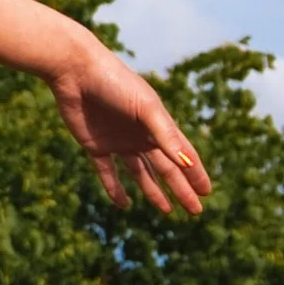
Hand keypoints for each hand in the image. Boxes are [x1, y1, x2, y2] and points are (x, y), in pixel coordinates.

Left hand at [49, 43, 210, 216]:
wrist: (76, 72)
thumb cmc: (115, 83)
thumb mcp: (145, 109)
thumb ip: (165, 136)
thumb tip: (186, 164)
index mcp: (158, 125)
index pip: (183, 155)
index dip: (195, 174)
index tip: (207, 193)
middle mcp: (141, 136)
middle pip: (165, 169)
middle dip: (180, 190)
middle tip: (194, 212)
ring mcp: (119, 142)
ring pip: (140, 174)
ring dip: (153, 192)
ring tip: (165, 211)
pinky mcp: (95, 146)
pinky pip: (107, 173)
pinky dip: (115, 189)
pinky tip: (124, 205)